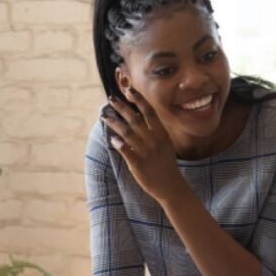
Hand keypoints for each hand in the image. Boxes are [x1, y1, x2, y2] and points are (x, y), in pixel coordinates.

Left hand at [101, 89, 188, 203]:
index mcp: (161, 134)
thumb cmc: (166, 164)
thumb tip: (140, 117)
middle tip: (111, 98)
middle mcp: (154, 141)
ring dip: (115, 123)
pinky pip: (126, 151)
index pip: (149, 112)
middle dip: (122, 107)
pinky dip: (119, 144)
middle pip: (136, 119)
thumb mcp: (165, 144)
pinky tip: (112, 139)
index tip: (129, 90)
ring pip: (127, 133)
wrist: (171, 186)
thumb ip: (154, 131)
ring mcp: (146, 152)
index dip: (138, 100)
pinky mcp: (139, 165)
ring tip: (104, 116)